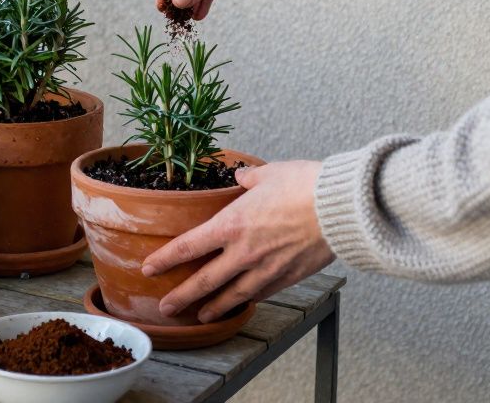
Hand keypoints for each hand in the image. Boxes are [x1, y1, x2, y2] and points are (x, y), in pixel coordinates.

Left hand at [141, 161, 334, 322]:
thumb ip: (247, 179)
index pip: (187, 247)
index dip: (165, 260)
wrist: (340, 207)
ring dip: (213, 307)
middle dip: (182, 296)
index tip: (149, 269)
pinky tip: (241, 303)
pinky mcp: (288, 277)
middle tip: (166, 308)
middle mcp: (243, 251)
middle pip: (204, 281)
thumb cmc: (304, 185)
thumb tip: (239, 177)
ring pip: (232, 295)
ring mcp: (266, 268)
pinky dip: (247, 300)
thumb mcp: (267, 173)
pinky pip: (261, 293)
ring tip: (201, 316)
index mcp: (231, 224)